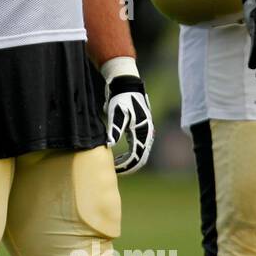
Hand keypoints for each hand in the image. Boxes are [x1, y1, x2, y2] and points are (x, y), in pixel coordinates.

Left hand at [102, 60, 154, 174]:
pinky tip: (117, 156)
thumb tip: (110, 146)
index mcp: (143, 131)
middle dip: (128, 166)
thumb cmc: (121, 98)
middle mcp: (146, 133)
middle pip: (140, 158)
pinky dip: (128, 154)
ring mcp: (143, 131)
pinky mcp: (138, 129)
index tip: (113, 168)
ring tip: (115, 166)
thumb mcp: (116, 113)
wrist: (125, 84)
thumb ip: (114, 130)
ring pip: (139, 153)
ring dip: (128, 161)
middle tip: (114, 171)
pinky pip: (136, 147)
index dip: (125, 165)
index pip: (137, 156)